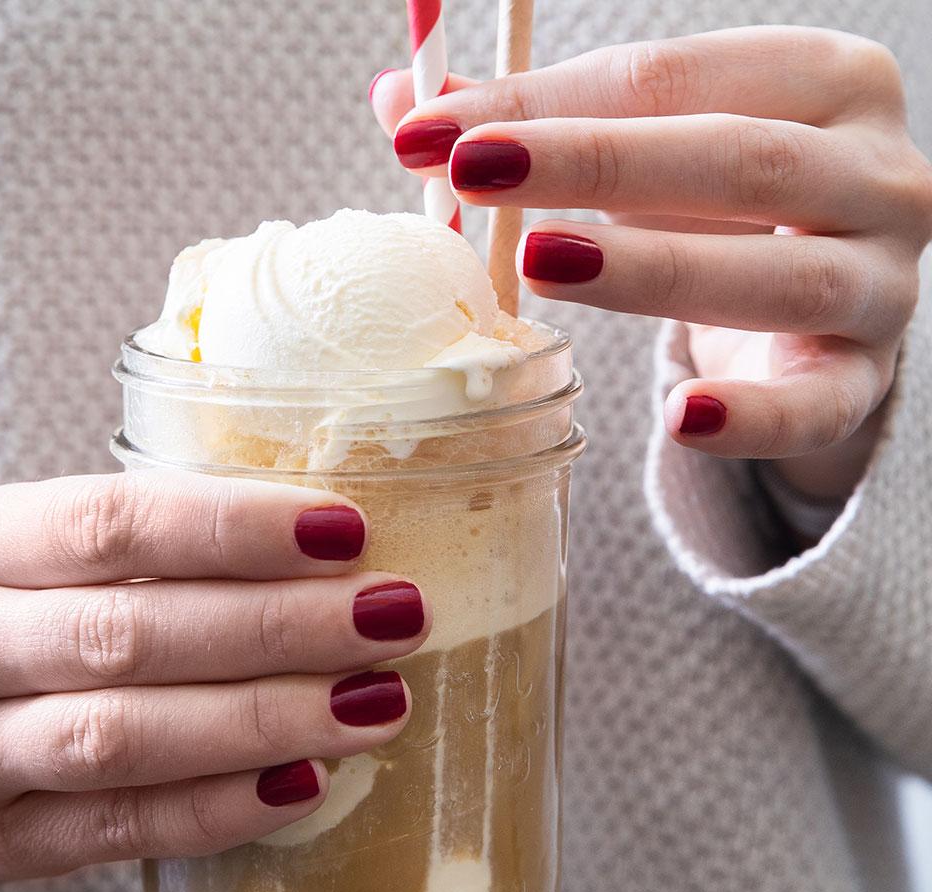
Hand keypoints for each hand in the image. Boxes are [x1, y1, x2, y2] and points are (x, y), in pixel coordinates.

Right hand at [0, 471, 427, 883]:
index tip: (347, 528)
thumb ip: (145, 545)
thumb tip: (333, 541)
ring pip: (120, 739)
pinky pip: (118, 830)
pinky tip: (307, 783)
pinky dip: (219, 808)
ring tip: (376, 704)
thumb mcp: (30, 553)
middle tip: (394, 617)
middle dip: (275, 627)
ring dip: (262, 721)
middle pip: (124, 635)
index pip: (108, 523)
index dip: (232, 527)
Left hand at [373, 26, 931, 497]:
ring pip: (776, 276)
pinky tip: (673, 420)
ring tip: (538, 265)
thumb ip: (540, 127)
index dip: (544, 103)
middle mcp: (875, 173)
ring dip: (651, 272)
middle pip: (733, 160)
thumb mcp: (648, 157)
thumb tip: (400, 99)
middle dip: (595, 164)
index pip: (669, 79)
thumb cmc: (721, 216)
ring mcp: (883, 282)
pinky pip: (815, 406)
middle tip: (472, 175)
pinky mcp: (863, 379)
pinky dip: (749, 417)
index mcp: (821, 84)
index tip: (426, 130)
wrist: (827, 308)